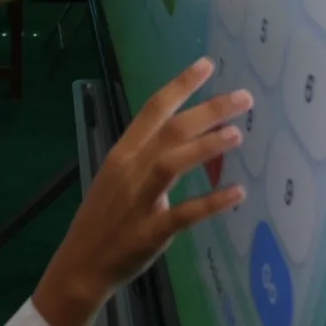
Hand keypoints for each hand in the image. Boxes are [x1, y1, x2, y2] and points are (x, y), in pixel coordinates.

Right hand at [33, 57, 251, 325]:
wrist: (82, 261)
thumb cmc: (102, 217)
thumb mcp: (116, 176)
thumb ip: (145, 157)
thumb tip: (181, 137)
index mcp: (122, 152)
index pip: (153, 109)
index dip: (181, 84)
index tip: (207, 64)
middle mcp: (129, 169)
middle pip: (170, 129)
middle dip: (208, 109)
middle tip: (243, 97)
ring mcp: (138, 199)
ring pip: (171, 162)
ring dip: (205, 145)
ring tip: (237, 133)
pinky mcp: (150, 230)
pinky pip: (183, 214)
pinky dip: (210, 202)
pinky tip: (236, 193)